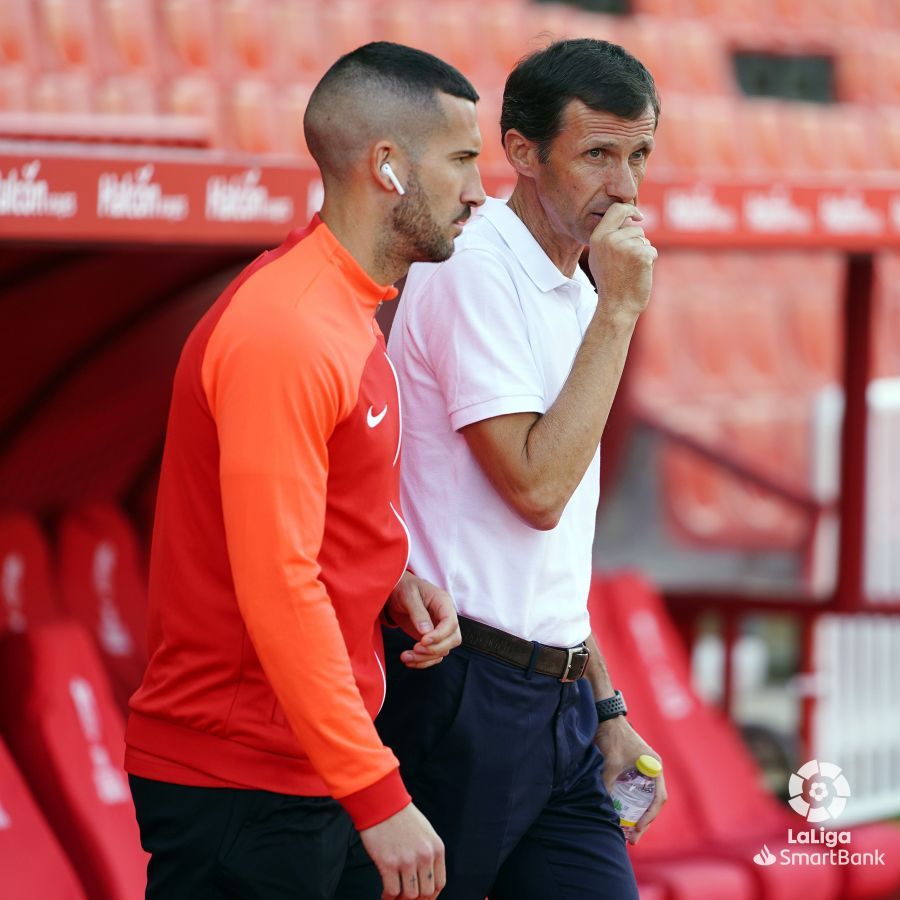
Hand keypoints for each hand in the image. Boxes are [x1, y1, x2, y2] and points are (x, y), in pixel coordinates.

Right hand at [359, 803, 445, 898]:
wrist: (382, 802)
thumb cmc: (401, 815)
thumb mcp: (425, 832)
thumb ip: (428, 853)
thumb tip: (424, 878)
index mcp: (436, 848)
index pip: (439, 884)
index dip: (429, 896)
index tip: (421, 898)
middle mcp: (424, 856)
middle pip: (425, 893)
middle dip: (415, 899)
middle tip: (405, 897)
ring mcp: (406, 860)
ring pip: (409, 895)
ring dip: (401, 898)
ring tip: (394, 895)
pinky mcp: (388, 863)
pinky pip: (392, 891)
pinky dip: (388, 896)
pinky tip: (385, 893)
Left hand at [384, 572, 460, 668]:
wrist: (395, 591)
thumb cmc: (403, 587)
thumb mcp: (408, 595)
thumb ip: (418, 613)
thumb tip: (425, 632)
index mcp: (443, 603)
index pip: (451, 623)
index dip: (440, 635)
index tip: (422, 641)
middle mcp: (445, 617)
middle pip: (452, 640)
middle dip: (435, 649)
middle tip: (415, 649)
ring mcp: (438, 629)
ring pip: (443, 650)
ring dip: (425, 658)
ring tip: (405, 657)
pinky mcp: (430, 639)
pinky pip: (433, 655)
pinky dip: (422, 661)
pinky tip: (408, 660)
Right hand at [587, 202, 656, 318]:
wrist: (616, 305)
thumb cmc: (609, 283)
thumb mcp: (599, 257)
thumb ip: (608, 237)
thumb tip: (626, 219)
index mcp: (598, 237)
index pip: (616, 209)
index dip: (630, 209)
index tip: (638, 216)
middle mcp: (610, 239)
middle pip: (635, 228)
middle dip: (637, 242)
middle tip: (627, 263)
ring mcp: (626, 247)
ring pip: (644, 240)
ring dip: (644, 253)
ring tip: (631, 269)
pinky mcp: (641, 255)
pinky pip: (652, 251)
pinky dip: (650, 261)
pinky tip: (639, 273)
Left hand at [595, 716, 666, 844]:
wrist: (605, 714)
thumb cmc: (612, 736)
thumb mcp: (610, 763)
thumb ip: (607, 785)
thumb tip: (603, 808)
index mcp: (653, 767)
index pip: (658, 798)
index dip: (649, 816)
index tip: (637, 828)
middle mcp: (652, 769)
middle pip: (652, 801)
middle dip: (643, 821)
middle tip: (632, 839)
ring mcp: (643, 769)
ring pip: (644, 798)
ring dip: (637, 814)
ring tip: (627, 832)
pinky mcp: (633, 768)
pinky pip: (635, 791)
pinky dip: (630, 803)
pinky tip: (621, 813)